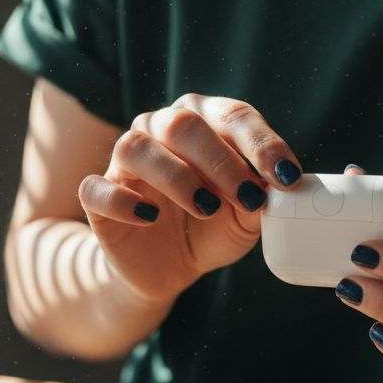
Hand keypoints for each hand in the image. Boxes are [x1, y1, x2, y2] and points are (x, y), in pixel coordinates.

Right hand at [77, 94, 302, 302]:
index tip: (286, 176)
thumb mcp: (246, 218)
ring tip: (207, 208)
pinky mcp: (98, 196)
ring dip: (177, 177)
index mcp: (203, 122)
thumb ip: (260, 199)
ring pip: (137, 148)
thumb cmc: (211, 228)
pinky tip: (150, 217)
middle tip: (248, 197)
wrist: (168, 267)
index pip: (232, 115)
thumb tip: (276, 188)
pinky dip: (122, 201)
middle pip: (183, 123)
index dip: (261, 143)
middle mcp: (160, 129)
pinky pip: (96, 188)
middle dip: (222, 161)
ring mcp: (125, 162)